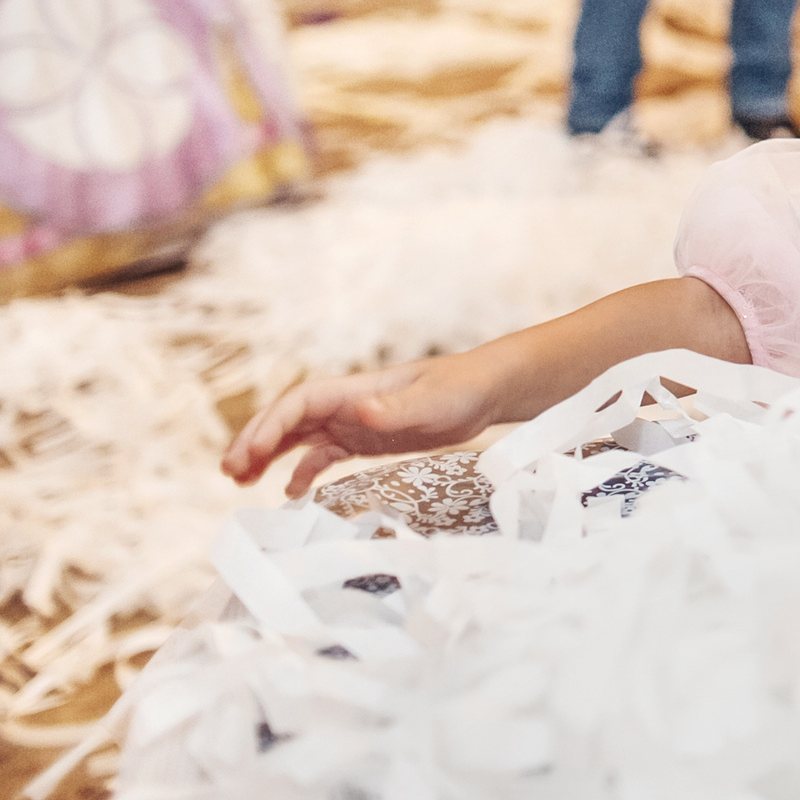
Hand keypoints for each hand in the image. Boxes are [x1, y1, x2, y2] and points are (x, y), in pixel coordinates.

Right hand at [223, 356, 499, 497]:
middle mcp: (347, 404)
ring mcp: (354, 422)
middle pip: (288, 419)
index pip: (299, 403)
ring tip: (239, 480)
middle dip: (256, 440)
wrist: (486, 391)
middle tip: (229, 470)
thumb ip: (395, 408)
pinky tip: (291, 493)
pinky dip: (303, 471)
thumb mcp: (432, 401)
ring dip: (268, 455)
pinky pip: (323, 454)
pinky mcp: (366, 440)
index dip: (271, 426)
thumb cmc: (461, 388)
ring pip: (298, 437)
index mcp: (356, 390)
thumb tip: (359, 411)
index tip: (250, 453)